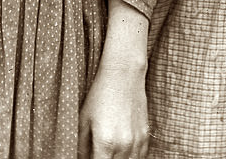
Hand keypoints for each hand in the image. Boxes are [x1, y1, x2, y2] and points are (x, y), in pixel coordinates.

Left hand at [78, 0, 149, 158]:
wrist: (123, 75)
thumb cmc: (99, 95)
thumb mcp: (83, 119)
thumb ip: (81, 145)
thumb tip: (79, 158)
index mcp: (105, 143)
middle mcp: (124, 146)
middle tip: (97, 152)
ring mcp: (137, 142)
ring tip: (109, 150)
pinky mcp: (146, 136)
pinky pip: (139, 157)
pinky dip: (130, 157)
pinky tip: (121, 150)